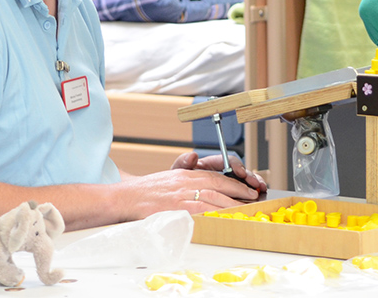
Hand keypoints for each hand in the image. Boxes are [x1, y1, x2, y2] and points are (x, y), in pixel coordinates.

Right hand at [117, 163, 261, 217]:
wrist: (124, 198)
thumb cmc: (146, 191)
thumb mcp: (169, 177)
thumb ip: (186, 173)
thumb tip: (196, 158)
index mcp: (186, 175)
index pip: (216, 177)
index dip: (235, 183)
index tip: (247, 190)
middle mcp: (186, 183)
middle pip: (219, 188)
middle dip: (239, 194)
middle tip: (253, 201)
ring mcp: (181, 197)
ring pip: (213, 200)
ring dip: (231, 206)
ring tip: (245, 211)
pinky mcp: (175, 210)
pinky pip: (199, 213)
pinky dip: (214, 216)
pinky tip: (224, 220)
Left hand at [171, 151, 266, 193]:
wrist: (175, 197)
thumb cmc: (178, 183)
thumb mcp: (178, 172)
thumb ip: (184, 162)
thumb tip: (192, 156)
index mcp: (211, 164)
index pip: (227, 161)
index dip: (235, 165)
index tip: (239, 171)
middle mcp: (221, 172)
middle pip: (240, 170)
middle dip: (249, 175)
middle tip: (255, 182)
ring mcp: (227, 182)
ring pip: (245, 180)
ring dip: (254, 182)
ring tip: (261, 188)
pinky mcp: (230, 193)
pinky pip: (244, 190)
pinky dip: (253, 190)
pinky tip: (259, 193)